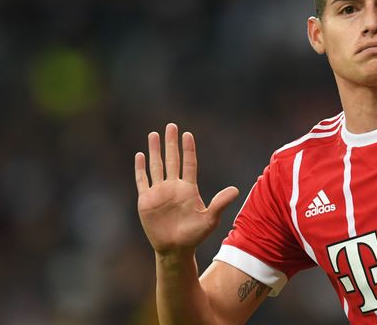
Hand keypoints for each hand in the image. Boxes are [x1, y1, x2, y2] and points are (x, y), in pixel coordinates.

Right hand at [135, 123, 239, 255]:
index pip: (189, 164)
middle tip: (171, 126)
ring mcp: (159, 192)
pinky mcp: (146, 200)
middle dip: (171, 143)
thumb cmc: (194, 236)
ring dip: (155, 150)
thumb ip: (220, 203)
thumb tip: (236, 190)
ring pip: (156, 166)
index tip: (188, 134)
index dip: (188, 149)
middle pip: (172, 160)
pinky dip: (140, 168)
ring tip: (154, 134)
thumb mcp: (210, 219)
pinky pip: (142, 180)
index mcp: (189, 189)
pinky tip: (140, 155)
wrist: (175, 249)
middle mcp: (173, 187)